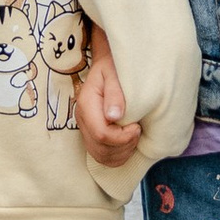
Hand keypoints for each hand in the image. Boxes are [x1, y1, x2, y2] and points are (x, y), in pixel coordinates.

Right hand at [76, 29, 141, 167]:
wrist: (107, 63)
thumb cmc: (114, 66)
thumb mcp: (115, 73)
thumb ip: (115, 94)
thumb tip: (114, 117)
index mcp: (87, 104)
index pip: (102, 134)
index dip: (122, 137)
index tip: (137, 126)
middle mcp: (82, 119)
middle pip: (101, 149)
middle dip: (124, 146)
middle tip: (137, 129)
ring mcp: (85, 128)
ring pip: (102, 156)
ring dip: (122, 152)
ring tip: (133, 135)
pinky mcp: (91, 133)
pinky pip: (102, 156)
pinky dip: (118, 155)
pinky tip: (128, 141)